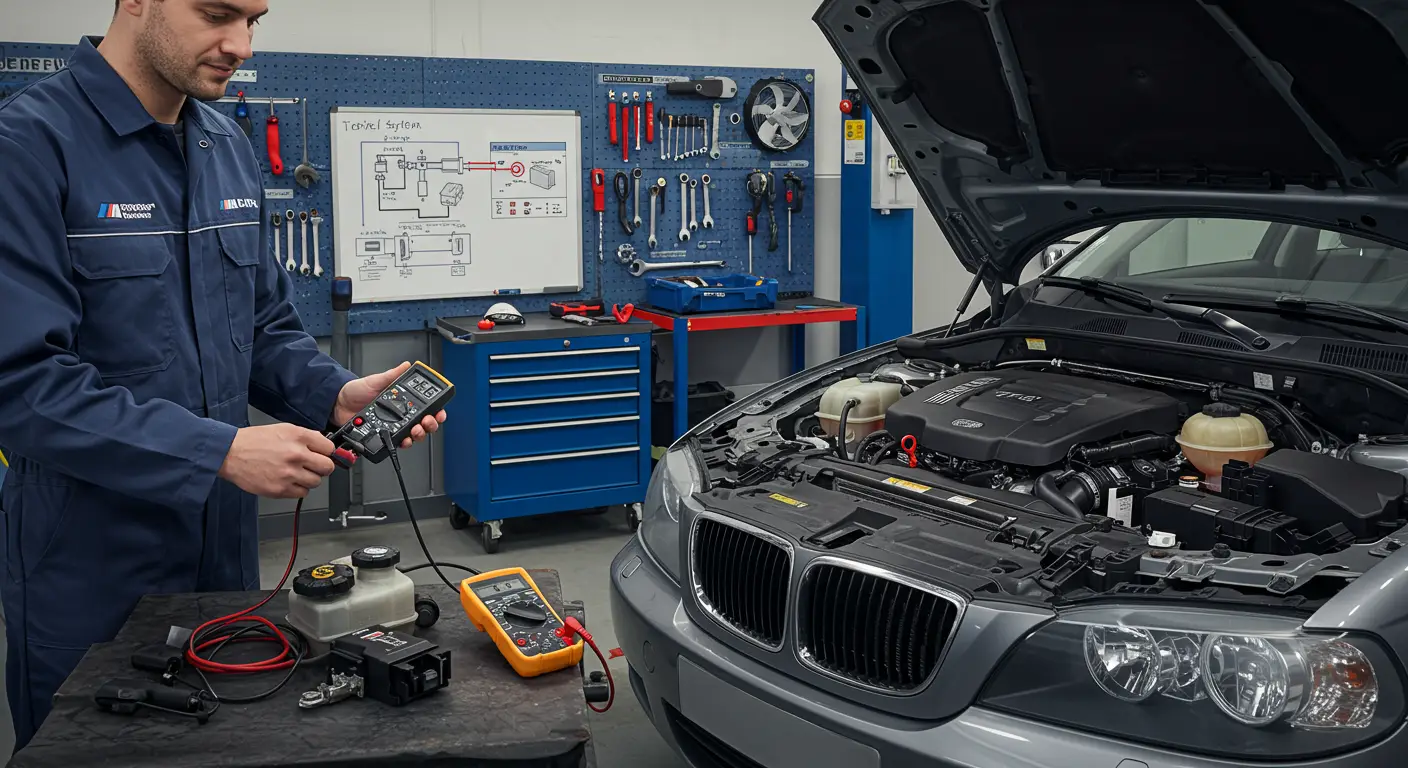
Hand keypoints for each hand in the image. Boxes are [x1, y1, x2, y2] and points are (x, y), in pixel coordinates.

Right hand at [219, 424, 336, 498]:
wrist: (230, 454)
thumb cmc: (254, 441)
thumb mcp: (283, 429)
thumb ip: (306, 437)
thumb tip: (323, 445)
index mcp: (298, 437)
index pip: (329, 448)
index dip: (326, 452)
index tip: (323, 455)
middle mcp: (296, 455)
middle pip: (327, 467)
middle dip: (322, 467)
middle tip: (313, 466)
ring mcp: (289, 474)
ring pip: (316, 482)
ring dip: (309, 479)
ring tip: (296, 473)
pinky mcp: (280, 489)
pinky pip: (302, 493)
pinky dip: (298, 489)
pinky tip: (288, 481)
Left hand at [333, 361, 447, 448]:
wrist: (337, 405)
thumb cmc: (355, 391)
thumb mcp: (376, 380)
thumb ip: (392, 375)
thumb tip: (407, 365)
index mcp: (402, 400)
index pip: (425, 406)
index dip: (435, 410)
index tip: (439, 411)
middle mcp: (400, 414)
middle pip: (424, 423)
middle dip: (430, 424)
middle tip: (427, 421)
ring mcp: (393, 426)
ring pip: (414, 434)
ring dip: (419, 434)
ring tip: (415, 430)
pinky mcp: (384, 436)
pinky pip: (398, 442)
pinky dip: (403, 443)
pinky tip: (403, 439)